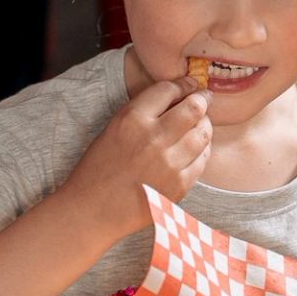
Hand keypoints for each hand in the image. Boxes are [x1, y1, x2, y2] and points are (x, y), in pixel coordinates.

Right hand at [58, 76, 211, 241]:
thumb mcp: (112, 129)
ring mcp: (169, 164)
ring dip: (204, 125)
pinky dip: (202, 150)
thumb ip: (142, 112)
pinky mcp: (179, 186)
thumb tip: (175, 98)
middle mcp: (154, 139)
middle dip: (201, 99)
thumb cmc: (98, 169)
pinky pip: (202, 160)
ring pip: (202, 133)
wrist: (91, 210)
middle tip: (203, 98)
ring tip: (200, 123)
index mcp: (132, 120)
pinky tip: (196, 148)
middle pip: (193, 108)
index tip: (188, 86)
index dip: (182, 85)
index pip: (168, 89)